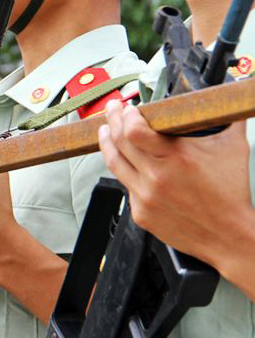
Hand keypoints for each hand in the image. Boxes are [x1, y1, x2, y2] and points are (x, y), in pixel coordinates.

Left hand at [99, 101, 254, 293]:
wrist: (230, 236)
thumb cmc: (232, 194)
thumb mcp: (233, 148)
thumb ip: (227, 120)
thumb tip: (226, 102)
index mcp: (176, 158)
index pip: (134, 130)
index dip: (127, 116)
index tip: (129, 108)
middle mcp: (156, 177)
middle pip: (119, 142)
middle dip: (113, 120)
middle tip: (112, 110)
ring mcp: (145, 196)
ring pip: (114, 164)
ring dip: (107, 143)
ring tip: (105, 131)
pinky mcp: (140, 213)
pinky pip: (126, 186)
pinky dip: (125, 171)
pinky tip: (126, 162)